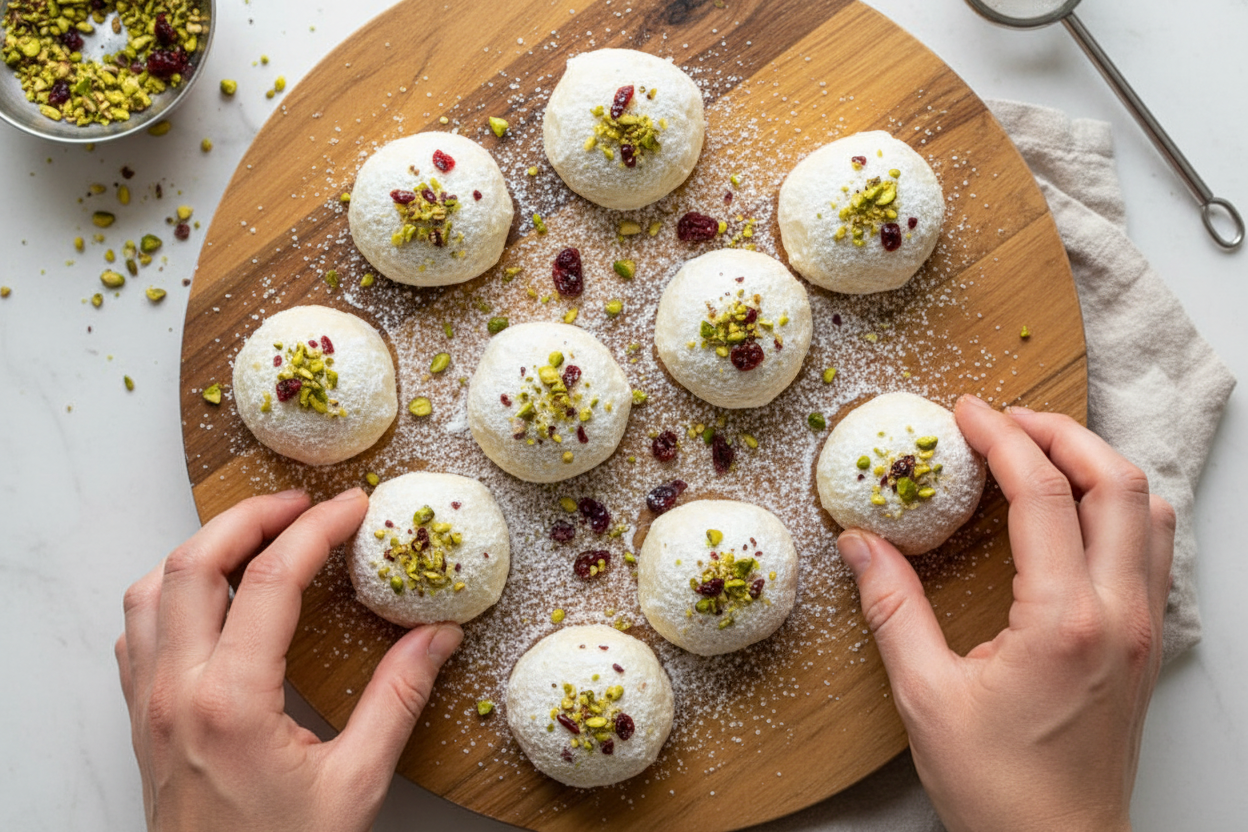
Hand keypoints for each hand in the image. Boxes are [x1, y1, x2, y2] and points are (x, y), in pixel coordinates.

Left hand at [115, 488, 462, 831]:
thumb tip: (437, 637)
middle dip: (250, 516)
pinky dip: (169, 593)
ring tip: (255, 538)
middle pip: (194, 563)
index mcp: (232, 703)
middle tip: (302, 504)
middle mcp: (176, 693)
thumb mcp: (355, 783)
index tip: (354, 507)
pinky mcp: (140, 721)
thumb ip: (398, 701)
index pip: (272, 579)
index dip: (318, 529)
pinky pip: (134, 632)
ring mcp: (147, 705)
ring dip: (201, 548)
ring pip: (150, 590)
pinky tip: (209, 600)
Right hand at [837, 396, 1173, 831]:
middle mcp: (1121, 615)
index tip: (967, 412)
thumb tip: (860, 545)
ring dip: (1100, 464)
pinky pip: (1153, 548)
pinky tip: (1078, 514)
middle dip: (1061, 432)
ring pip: (1150, 511)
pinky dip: (1120, 506)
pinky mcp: (1149, 645)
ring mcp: (1145, 629)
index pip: (1044, 494)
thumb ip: (892, 608)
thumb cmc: (997, 788)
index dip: (1003, 438)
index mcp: (1063, 621)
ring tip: (1044, 452)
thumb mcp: (926, 696)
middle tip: (1006, 419)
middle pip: (1118, 482)